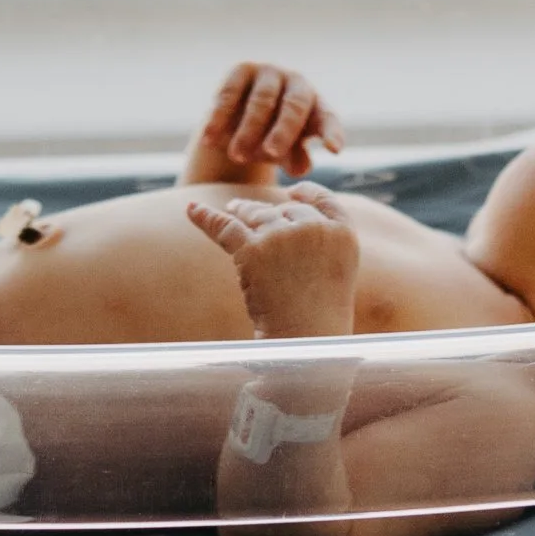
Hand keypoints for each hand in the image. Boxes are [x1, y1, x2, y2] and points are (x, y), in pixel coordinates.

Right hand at [186, 62, 344, 186]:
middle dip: (283, 131)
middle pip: (295, 106)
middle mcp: (297, 84)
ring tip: (237, 156)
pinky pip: (230, 93)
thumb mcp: (284, 155)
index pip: (328, 119)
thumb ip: (294, 159)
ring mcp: (270, 73)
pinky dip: (219, 118)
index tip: (334, 150)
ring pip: (262, 100)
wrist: (237, 122)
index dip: (332, 133)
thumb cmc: (270, 142)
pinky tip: (209, 140)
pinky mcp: (242, 70)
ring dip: (249, 129)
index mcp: (317, 107)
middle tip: (270, 153)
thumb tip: (302, 167)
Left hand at [187, 183, 361, 339]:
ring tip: (232, 209)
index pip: (323, 201)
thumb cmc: (320, 317)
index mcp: (343, 234)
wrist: (304, 344)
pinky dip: (205, 217)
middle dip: (268, 211)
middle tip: (249, 210)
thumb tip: (286, 207)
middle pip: (285, 210)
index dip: (306, 193)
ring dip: (243, 211)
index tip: (292, 191)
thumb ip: (320, 240)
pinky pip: (224, 227)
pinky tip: (191, 209)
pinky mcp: (252, 250)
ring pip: (256, 214)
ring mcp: (282, 236)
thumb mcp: (335, 271)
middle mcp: (313, 228)